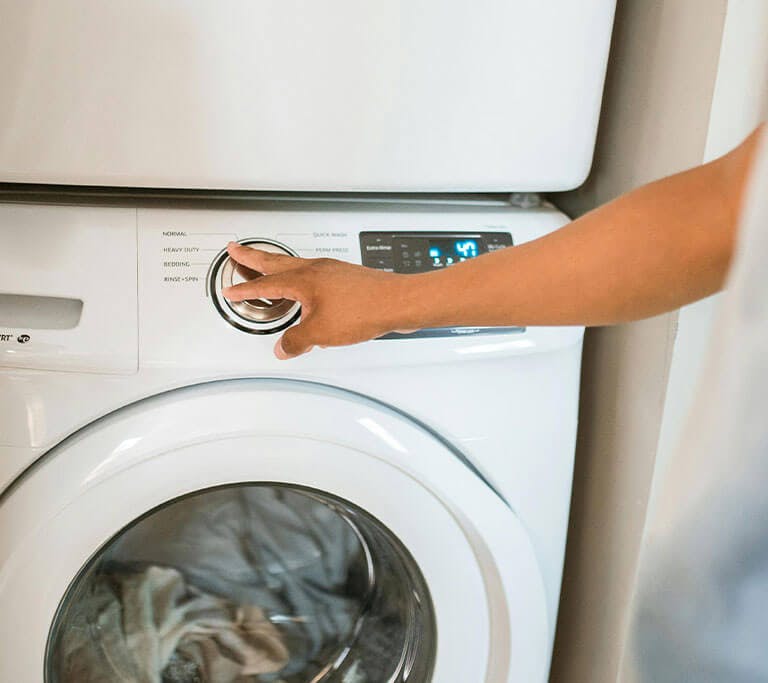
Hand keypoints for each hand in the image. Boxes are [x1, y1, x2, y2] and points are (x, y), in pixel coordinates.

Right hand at [222, 242, 409, 358]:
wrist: (397, 302)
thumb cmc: (364, 309)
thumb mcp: (320, 333)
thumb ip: (296, 341)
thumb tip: (283, 347)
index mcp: (302, 280)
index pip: (265, 284)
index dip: (245, 289)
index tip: (231, 290)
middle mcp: (316, 269)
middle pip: (276, 262)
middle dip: (253, 257)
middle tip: (236, 249)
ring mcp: (331, 271)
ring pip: (295, 265)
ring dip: (276, 264)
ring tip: (265, 266)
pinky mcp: (345, 278)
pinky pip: (314, 274)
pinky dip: (300, 277)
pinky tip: (305, 289)